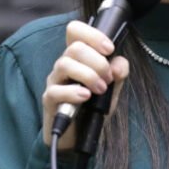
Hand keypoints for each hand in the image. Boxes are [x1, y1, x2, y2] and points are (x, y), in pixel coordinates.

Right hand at [41, 20, 129, 149]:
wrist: (79, 137)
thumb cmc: (92, 108)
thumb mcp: (112, 89)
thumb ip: (119, 74)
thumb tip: (119, 64)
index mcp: (78, 57)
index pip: (75, 31)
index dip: (93, 34)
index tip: (109, 49)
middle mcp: (64, 65)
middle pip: (74, 47)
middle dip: (97, 61)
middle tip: (108, 78)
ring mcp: (54, 82)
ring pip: (64, 64)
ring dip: (88, 75)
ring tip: (100, 89)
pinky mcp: (49, 100)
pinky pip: (56, 90)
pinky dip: (73, 92)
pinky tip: (86, 96)